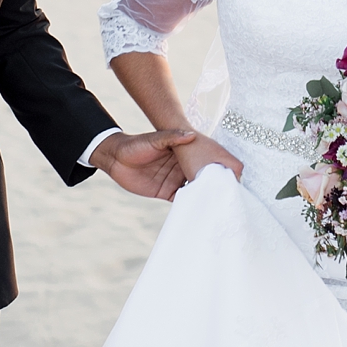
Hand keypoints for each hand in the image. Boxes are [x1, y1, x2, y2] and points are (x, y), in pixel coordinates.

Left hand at [92, 129, 242, 198]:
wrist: (115, 158)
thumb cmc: (136, 144)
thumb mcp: (154, 140)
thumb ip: (171, 137)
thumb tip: (190, 135)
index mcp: (185, 153)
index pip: (206, 162)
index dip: (217, 168)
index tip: (230, 176)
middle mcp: (184, 168)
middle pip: (204, 178)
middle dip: (215, 185)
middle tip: (229, 195)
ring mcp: (176, 180)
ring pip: (196, 191)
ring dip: (204, 197)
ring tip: (218, 206)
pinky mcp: (167, 192)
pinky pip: (182, 201)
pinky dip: (190, 206)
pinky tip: (198, 212)